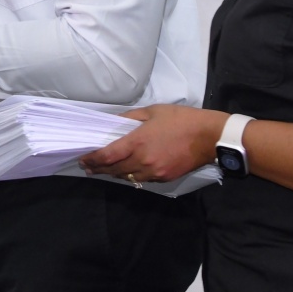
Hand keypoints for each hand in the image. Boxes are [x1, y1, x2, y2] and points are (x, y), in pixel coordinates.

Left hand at [79, 104, 226, 181]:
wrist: (209, 137)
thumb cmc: (181, 120)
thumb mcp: (152, 112)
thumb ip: (130, 118)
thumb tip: (113, 123)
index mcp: (137, 142)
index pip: (107, 156)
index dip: (92, 159)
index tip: (83, 160)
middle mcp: (142, 161)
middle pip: (114, 169)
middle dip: (99, 168)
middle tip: (88, 167)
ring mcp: (154, 172)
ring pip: (127, 177)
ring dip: (114, 173)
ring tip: (105, 169)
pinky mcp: (164, 178)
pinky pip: (142, 179)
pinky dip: (131, 175)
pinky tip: (128, 171)